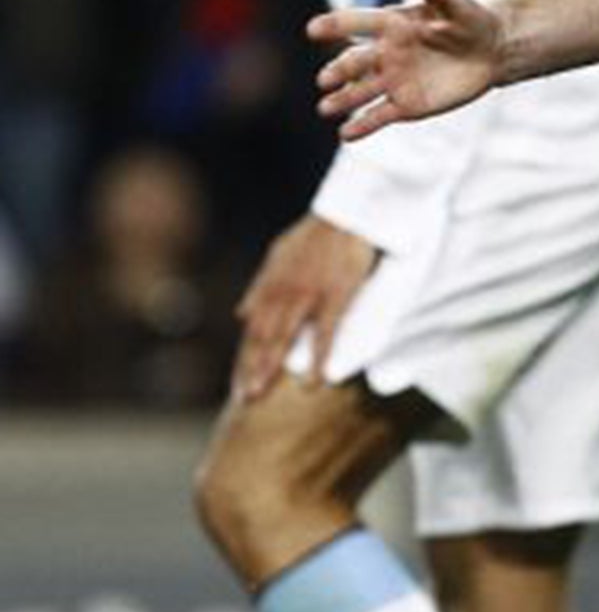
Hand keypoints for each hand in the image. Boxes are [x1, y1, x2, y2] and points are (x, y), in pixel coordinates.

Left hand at [234, 214, 376, 401]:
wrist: (347, 211)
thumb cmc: (316, 233)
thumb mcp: (278, 254)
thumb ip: (260, 287)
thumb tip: (240, 314)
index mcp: (271, 284)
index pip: (252, 329)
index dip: (244, 358)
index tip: (237, 385)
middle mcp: (283, 292)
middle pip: (261, 338)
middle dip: (250, 369)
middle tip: (244, 400)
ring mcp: (308, 294)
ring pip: (283, 337)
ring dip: (269, 367)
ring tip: (261, 395)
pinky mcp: (335, 294)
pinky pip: (325, 333)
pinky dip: (319, 358)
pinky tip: (317, 380)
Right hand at [308, 0, 501, 140]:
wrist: (491, 51)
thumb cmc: (469, 19)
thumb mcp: (454, 2)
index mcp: (392, 25)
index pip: (358, 23)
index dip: (336, 25)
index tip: (313, 30)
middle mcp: (385, 54)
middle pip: (355, 63)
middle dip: (340, 71)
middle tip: (326, 79)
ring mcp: (393, 80)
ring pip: (361, 92)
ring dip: (343, 101)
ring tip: (326, 108)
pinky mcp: (406, 104)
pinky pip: (378, 116)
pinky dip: (362, 126)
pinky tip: (346, 135)